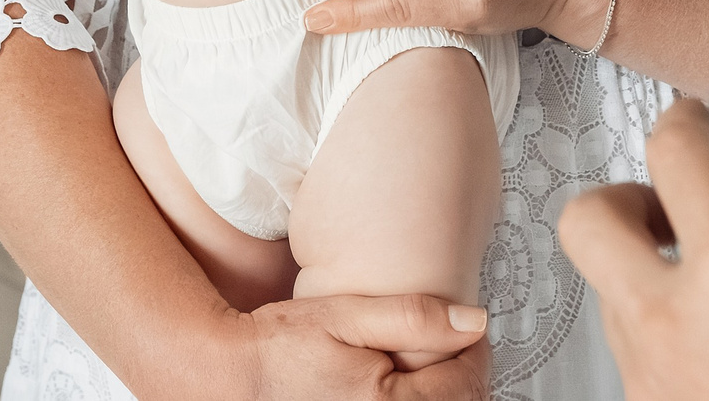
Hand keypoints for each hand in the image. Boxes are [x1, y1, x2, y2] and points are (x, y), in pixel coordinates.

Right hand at [234, 295, 490, 399]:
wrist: (234, 378)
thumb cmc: (282, 346)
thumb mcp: (348, 315)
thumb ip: (414, 319)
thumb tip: (473, 323)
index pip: (465, 384)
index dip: (474, 352)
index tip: (468, 333)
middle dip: (463, 378)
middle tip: (454, 348)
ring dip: (444, 395)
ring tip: (432, 370)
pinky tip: (404, 391)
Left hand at [559, 103, 708, 400]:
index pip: (674, 151)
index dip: (685, 124)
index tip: (696, 125)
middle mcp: (671, 320)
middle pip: (587, 220)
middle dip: (621, 202)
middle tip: (667, 211)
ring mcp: (649, 376)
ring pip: (609, 296)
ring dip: (648, 280)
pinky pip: (635, 358)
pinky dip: (666, 342)